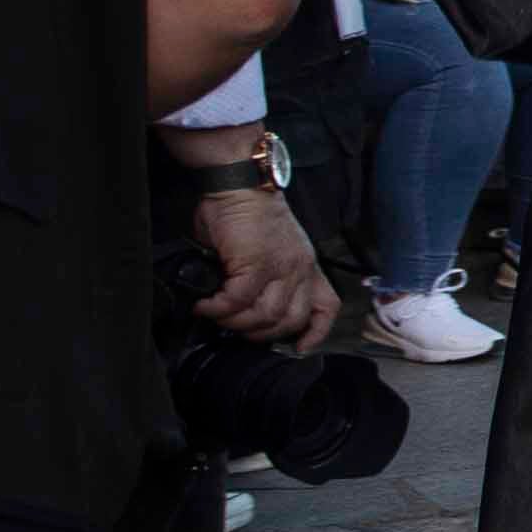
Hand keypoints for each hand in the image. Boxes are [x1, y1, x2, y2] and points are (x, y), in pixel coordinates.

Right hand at [188, 183, 334, 343]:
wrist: (240, 183)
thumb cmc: (247, 214)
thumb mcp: (270, 247)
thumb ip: (265, 276)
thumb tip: (241, 305)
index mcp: (307, 266)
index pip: (327, 307)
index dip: (315, 332)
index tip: (299, 348)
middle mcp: (300, 269)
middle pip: (290, 320)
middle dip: (261, 333)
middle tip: (233, 326)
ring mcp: (281, 266)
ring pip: (265, 315)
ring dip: (235, 322)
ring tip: (215, 314)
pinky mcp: (256, 263)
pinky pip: (238, 300)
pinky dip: (218, 308)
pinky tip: (204, 304)